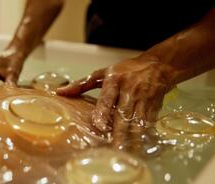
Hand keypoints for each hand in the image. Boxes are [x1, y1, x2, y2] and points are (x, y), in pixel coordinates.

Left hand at [57, 56, 175, 148]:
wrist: (158, 65)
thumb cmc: (126, 70)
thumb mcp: (103, 73)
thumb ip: (81, 84)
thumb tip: (59, 92)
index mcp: (114, 81)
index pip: (107, 98)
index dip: (104, 113)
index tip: (100, 127)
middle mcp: (129, 90)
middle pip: (123, 114)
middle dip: (120, 133)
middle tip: (115, 149)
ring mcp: (143, 99)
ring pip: (137, 121)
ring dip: (132, 138)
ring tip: (126, 153)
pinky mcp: (154, 107)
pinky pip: (148, 123)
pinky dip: (144, 136)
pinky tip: (139, 147)